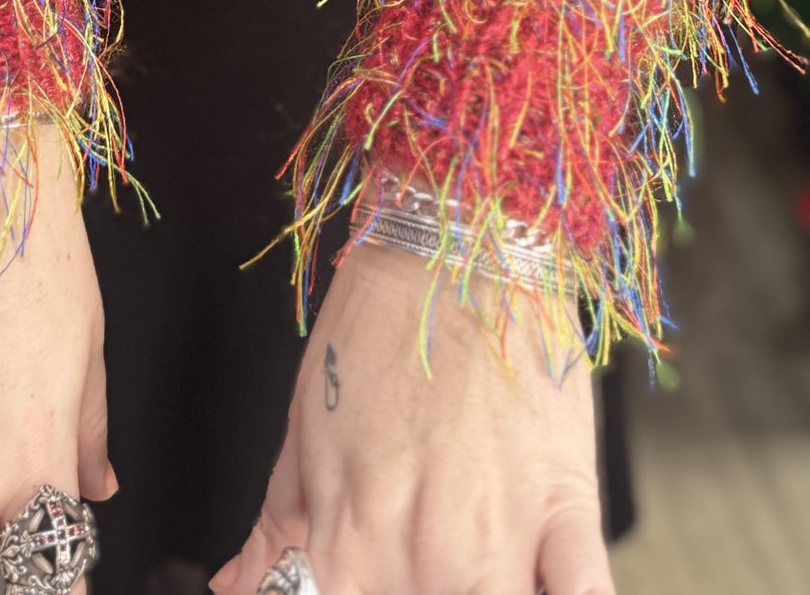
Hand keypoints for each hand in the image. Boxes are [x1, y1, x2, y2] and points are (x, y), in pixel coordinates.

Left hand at [213, 239, 614, 594]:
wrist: (457, 249)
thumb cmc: (382, 318)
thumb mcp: (306, 422)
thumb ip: (278, 523)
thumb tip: (242, 584)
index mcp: (347, 544)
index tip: (357, 579)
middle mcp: (419, 560)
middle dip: (410, 591)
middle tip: (415, 553)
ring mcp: (497, 543)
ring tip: (475, 567)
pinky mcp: (566, 511)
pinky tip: (542, 585)